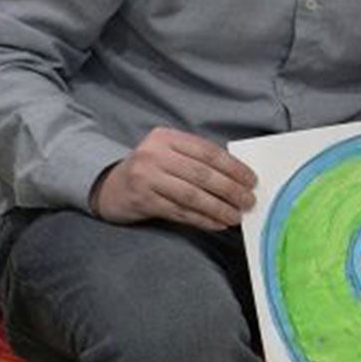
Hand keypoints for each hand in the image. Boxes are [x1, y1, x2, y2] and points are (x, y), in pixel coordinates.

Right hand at [91, 127, 255, 230]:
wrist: (109, 186)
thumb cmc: (150, 170)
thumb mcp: (168, 154)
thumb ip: (197, 159)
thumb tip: (238, 178)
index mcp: (166, 137)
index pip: (208, 152)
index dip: (233, 167)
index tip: (251, 180)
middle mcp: (154, 155)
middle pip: (202, 174)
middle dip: (230, 190)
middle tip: (249, 201)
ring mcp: (146, 178)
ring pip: (192, 195)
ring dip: (219, 208)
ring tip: (236, 216)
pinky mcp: (142, 200)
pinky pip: (180, 212)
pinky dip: (202, 219)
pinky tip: (217, 223)